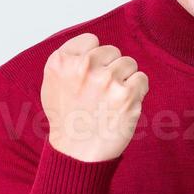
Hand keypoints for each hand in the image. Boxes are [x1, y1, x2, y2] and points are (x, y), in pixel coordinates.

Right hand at [41, 32, 148, 161]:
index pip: (91, 40)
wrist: (77, 152)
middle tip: (100, 92)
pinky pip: (142, 79)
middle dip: (110, 68)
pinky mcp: (127, 95)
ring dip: (125, 80)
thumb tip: (93, 44)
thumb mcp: (52, 82)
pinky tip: (123, 105)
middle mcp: (83, 67)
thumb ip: (69, 59)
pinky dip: (137, 91)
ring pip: (129, 63)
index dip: (94, 58)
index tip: (89, 77)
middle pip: (113, 51)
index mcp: (62, 61)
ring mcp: (106, 80)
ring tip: (111, 100)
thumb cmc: (67, 118)